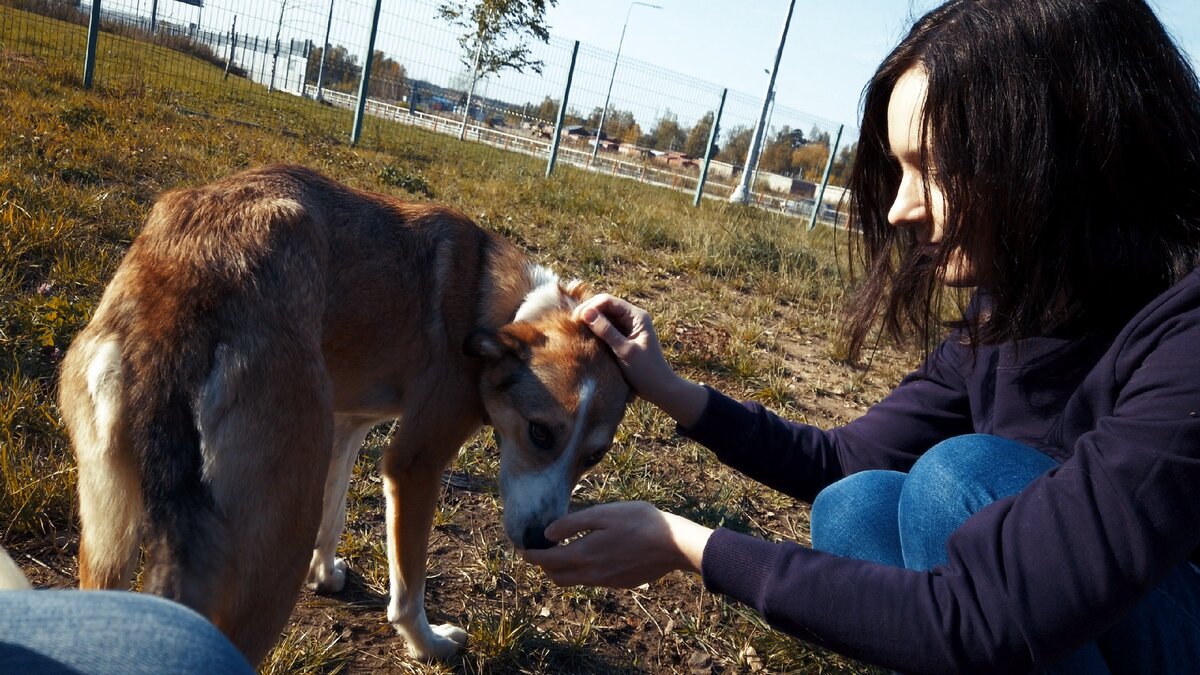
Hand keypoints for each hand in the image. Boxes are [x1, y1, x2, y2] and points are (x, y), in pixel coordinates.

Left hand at [521, 502, 712, 588]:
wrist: (674, 545)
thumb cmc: (640, 522)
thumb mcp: (603, 514)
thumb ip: (573, 524)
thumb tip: (548, 534)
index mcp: (584, 555)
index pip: (547, 561)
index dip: (532, 556)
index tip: (522, 551)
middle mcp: (592, 574)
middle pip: (558, 578)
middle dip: (544, 567)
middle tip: (540, 553)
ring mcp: (607, 581)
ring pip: (576, 581)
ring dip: (564, 570)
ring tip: (563, 554)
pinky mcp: (621, 583)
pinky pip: (594, 580)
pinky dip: (584, 571)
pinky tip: (593, 556)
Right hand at [574, 294, 707, 426]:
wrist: (659, 388)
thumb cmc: (646, 371)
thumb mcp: (625, 350)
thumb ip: (606, 331)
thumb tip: (586, 313)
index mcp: (636, 316)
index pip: (608, 301)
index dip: (590, 306)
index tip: (576, 319)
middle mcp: (631, 317)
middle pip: (604, 306)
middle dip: (588, 311)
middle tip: (572, 324)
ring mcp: (627, 327)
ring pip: (603, 316)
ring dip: (590, 321)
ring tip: (576, 329)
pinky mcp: (622, 337)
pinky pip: (605, 328)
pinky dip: (594, 330)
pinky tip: (585, 336)